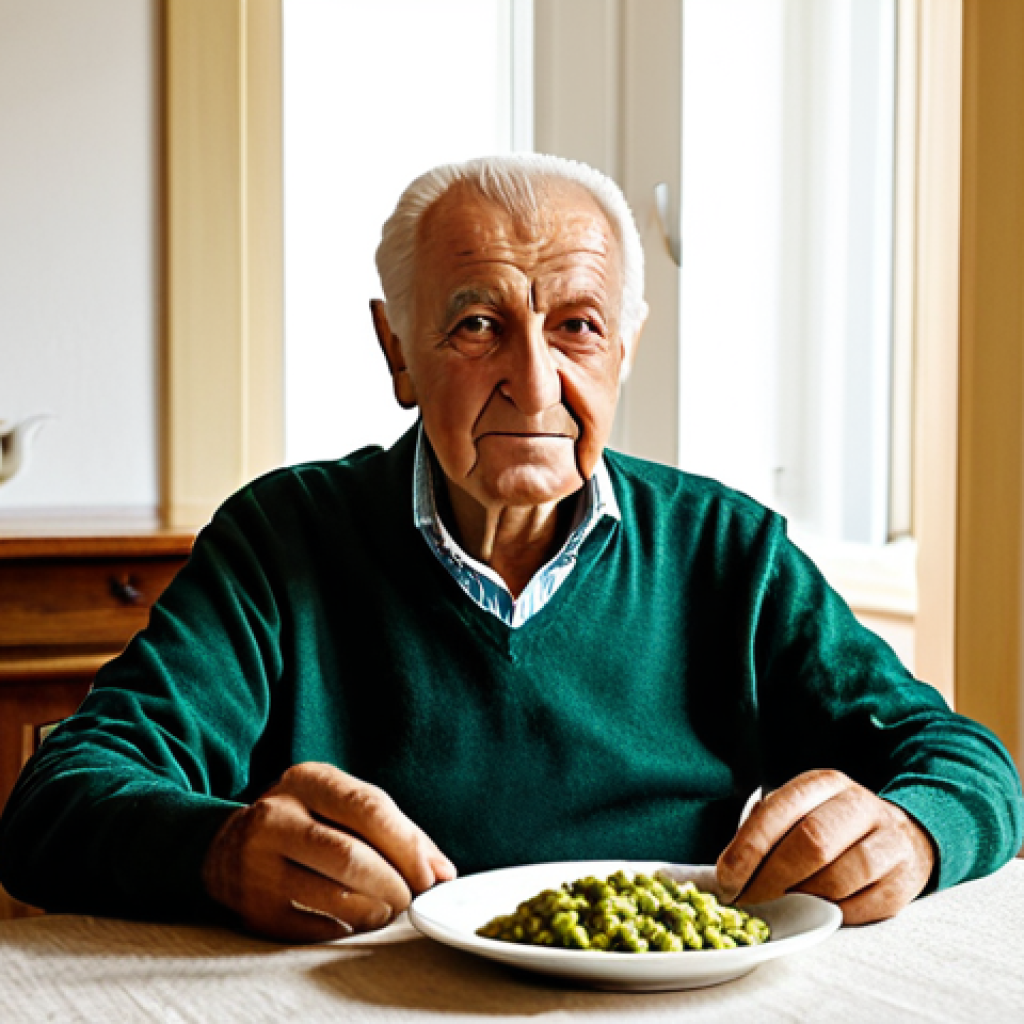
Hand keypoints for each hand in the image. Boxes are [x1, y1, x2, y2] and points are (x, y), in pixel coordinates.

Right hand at [202, 762, 456, 941]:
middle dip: (394, 884)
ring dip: (375, 911)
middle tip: (410, 898)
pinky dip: (345, 927)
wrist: (226, 846)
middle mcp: (275, 817)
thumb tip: (442, 871)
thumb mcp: (342, 804)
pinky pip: (313, 927)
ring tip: (386, 909)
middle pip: (350, 856)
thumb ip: (396, 830)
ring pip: (333, 896)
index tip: (431, 875)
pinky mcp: (253, 908)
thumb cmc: (305, 821)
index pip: (368, 808)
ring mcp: (258, 864)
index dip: (407, 846)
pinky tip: (353, 919)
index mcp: (306, 780)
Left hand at [716, 769, 934, 924]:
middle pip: (811, 843)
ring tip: (781, 906)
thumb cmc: (833, 828)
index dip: (748, 848)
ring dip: (801, 899)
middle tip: (749, 900)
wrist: (902, 837)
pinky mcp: (903, 880)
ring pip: (837, 877)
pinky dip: (830, 915)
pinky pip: (859, 906)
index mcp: (822, 783)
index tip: (727, 879)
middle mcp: (858, 804)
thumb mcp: (800, 812)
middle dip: (771, 878)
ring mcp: (887, 840)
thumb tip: (729, 871)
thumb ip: (767, 832)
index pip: (778, 810)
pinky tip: (816, 912)